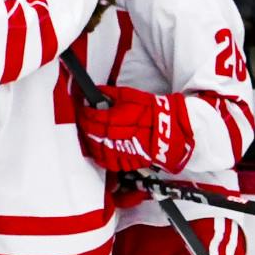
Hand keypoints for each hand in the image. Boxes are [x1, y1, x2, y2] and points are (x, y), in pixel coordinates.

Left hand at [74, 85, 192, 172]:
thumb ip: (111, 94)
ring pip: (98, 150)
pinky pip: (109, 162)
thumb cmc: (152, 111)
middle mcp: (117, 136)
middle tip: (84, 122)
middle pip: (93, 134)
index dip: (85, 113)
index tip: (83, 110)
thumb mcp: (131, 96)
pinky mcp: (128, 160)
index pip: (93, 117)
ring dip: (91, 143)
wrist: (170, 129)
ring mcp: (122, 150)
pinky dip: (101, 158)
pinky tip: (100, 151)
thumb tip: (97, 92)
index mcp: (118, 118)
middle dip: (85, 127)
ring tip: (90, 136)